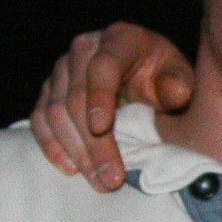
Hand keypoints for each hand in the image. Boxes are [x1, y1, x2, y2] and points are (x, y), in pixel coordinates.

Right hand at [30, 23, 193, 190]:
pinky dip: (51, 145)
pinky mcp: (49, 92)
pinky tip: (70, 168)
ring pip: (55, 112)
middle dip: (94, 143)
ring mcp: (62, 70)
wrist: (147, 76)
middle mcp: (84, 49)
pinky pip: (40, 119)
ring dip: (75, 151)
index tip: (101, 128)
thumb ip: (178, 85)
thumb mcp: (181, 78)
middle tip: (111, 179)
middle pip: (76, 97)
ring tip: (98, 181)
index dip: (99, 97)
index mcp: (120, 40)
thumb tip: (172, 94)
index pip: (102, 68)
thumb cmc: (165, 78)